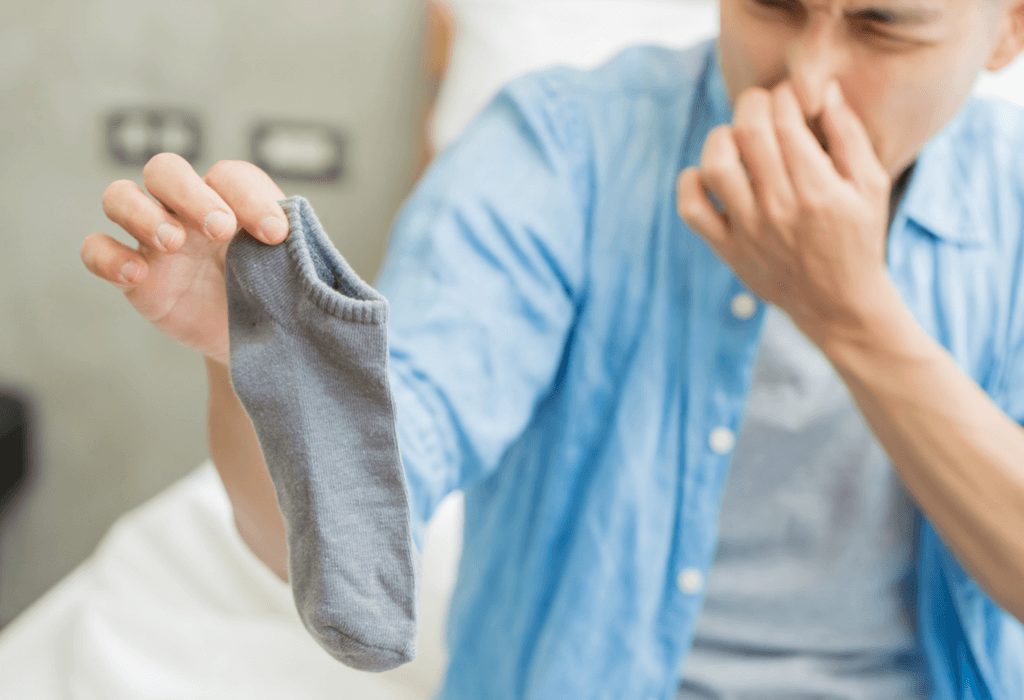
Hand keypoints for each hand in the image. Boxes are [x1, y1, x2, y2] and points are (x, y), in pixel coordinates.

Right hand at [81, 154, 288, 365]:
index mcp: (229, 199)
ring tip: (175, 243)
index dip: (251, 197)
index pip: (229, 175)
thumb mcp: (288, 269)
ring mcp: (153, 239)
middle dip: (191, 194)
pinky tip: (138, 274)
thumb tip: (288, 235)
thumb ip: (291, 248)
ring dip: (143, 214)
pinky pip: (96, 250)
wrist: (252, 337)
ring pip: (120, 196)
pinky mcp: (132, 274)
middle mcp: (186, 210)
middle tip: (221, 229)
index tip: (277, 235)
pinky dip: (109, 257)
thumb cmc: (271, 289)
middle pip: (165, 170)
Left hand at [676, 79, 897, 343]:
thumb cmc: (858, 237)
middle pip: (748, 132)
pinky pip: (691, 209)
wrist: (837, 304)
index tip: (789, 96)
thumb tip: (823, 89)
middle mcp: (779, 208)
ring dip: (720, 138)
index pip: (785, 120)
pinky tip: (708, 174)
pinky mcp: (726, 248)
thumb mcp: (871, 185)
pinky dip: (690, 183)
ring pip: (715, 166)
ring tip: (736, 137)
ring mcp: (748, 230)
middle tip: (762, 106)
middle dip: (753, 104)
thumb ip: (849, 134)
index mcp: (818, 189)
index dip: (783, 94)